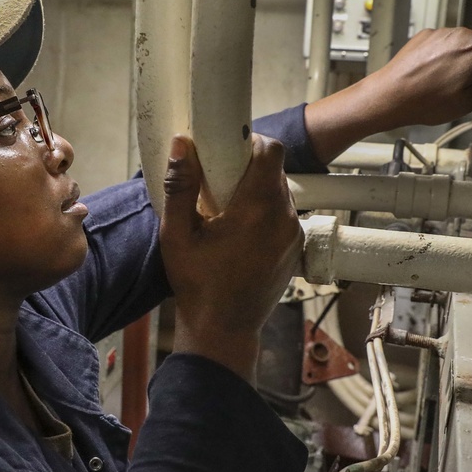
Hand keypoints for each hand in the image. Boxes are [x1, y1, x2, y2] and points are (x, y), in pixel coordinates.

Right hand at [160, 134, 302, 384]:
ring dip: (258, 190)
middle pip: (276, 170)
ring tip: (228, 206)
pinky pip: (284, 215)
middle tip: (220, 178)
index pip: (271, 151)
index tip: (228, 149)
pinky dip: (265, 212)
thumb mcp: (177, 235)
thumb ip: (179, 187)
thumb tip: (181, 145)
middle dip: (250, 166)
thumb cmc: (197, 284)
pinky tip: (240, 229)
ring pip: (281, 192)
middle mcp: (283, 218)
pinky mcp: (295, 249)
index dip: (252, 141)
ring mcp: (293, 235)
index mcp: (257, 209)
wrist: (224, 330)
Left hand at [371, 11, 471, 127]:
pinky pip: (442, 43)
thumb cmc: (425, 101)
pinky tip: (432, 74)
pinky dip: (442, 56)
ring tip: (444, 81)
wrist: (389, 96)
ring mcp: (439, 34)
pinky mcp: (425, 36)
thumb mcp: (468, 99)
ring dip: (459, 58)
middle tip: (469, 81)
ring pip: (461, 42)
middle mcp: (458, 35)